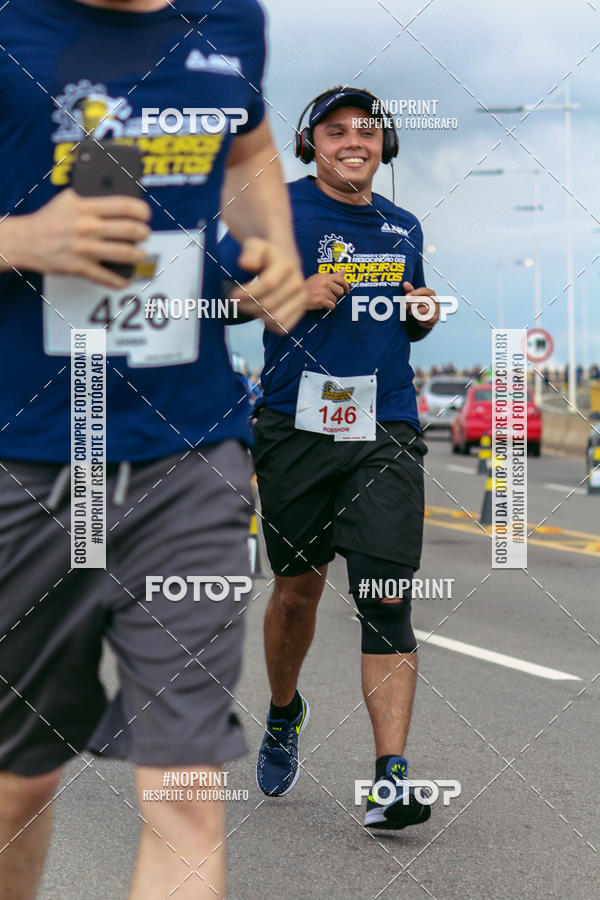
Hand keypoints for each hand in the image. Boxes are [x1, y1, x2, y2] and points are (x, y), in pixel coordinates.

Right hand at [18, 188, 151, 287]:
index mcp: (86, 207)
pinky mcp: (80, 268)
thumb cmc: (49, 219)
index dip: (142, 211)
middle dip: (143, 233)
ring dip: (139, 255)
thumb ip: (91, 197)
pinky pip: (107, 278)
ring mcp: (85, 249)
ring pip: (124, 254)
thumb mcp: (68, 199)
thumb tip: (117, 197)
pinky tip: (126, 279)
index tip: (146, 215)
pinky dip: (120, 281)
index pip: (124, 206)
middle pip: (129, 230)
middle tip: (145, 234)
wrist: (26, 241)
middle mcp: (87, 227)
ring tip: (140, 253)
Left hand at [234, 238, 307, 333]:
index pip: (268, 284)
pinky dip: (267, 324)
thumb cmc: (265, 255)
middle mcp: (298, 283)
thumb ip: (250, 251)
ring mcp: (301, 299)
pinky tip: (260, 313)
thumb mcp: (255, 245)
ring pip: (275, 319)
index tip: (232, 295)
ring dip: (257, 316)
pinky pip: (282, 327)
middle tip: (235, 302)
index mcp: (287, 266)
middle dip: (248, 306)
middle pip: (269, 304)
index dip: (248, 293)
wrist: (284, 262)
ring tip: (247, 307)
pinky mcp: (300, 312)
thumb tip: (246, 263)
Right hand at [305, 270, 349, 310]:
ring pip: (335, 300)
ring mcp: (323, 291)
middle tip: (328, 295)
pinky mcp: (321, 300)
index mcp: (326, 276)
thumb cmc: (308, 286)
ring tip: (321, 298)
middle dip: (336, 295)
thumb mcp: (320, 278)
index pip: (341, 280)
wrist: (297, 294)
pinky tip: (321, 303)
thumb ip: (333, 275)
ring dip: (330, 301)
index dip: (346, 286)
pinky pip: (332, 306)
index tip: (347, 291)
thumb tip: (344, 270)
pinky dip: (328, 306)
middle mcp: (325, 282)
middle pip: (340, 291)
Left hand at [402, 281, 439, 328]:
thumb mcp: (413, 298)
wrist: (424, 318)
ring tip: (411, 312)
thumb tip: (405, 283)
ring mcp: (436, 309)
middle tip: (405, 306)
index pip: (424, 291)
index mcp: (430, 293)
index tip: (406, 296)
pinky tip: (417, 318)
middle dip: (412, 304)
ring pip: (424, 310)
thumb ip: (410, 291)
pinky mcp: (435, 318)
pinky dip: (420, 319)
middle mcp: (435, 300)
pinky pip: (426, 318)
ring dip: (415, 312)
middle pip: (424, 300)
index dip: (415, 293)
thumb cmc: (418, 306)